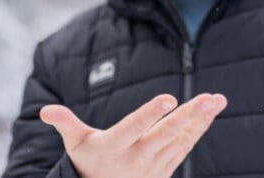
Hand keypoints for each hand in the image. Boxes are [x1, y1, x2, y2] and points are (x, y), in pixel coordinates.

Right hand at [40, 93, 226, 177]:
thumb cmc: (88, 160)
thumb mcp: (75, 144)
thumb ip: (65, 124)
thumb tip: (45, 110)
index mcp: (115, 146)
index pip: (134, 127)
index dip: (150, 113)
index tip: (168, 98)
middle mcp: (138, 157)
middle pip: (166, 134)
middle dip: (189, 116)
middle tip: (207, 98)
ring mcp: (155, 163)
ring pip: (181, 139)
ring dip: (201, 119)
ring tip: (217, 100)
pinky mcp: (166, 166)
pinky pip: (186, 145)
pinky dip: (200, 128)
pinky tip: (212, 111)